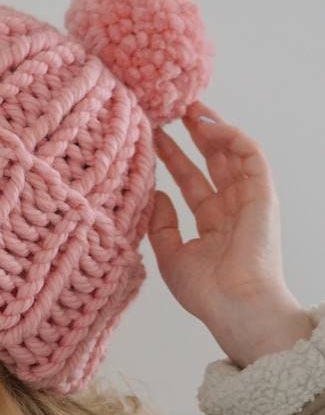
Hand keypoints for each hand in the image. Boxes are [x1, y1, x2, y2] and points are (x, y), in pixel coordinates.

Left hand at [147, 100, 305, 362]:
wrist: (236, 307)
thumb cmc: (207, 292)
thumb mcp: (171, 256)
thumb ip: (161, 225)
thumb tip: (157, 193)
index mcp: (212, 223)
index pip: (191, 181)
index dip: (173, 157)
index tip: (150, 136)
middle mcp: (231, 208)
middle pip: (212, 161)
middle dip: (192, 134)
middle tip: (169, 109)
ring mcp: (248, 199)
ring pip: (231, 152)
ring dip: (211, 127)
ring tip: (186, 107)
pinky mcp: (263, 193)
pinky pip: (249, 154)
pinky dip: (229, 135)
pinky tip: (205, 124)